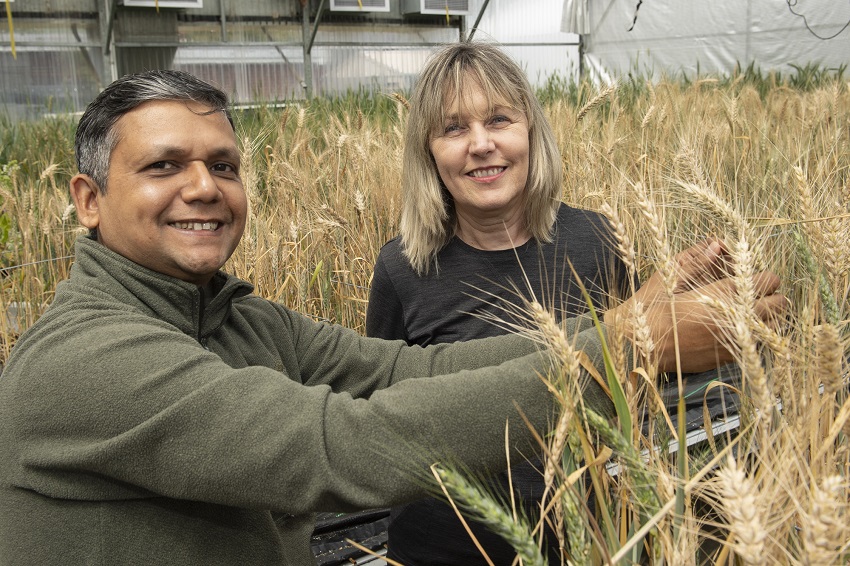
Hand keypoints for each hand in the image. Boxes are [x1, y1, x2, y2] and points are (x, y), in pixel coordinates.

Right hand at [606, 240, 787, 373]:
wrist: (638, 346)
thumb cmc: (651, 309)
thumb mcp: (670, 279)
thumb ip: (698, 263)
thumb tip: (718, 243)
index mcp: (724, 293)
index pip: (768, 281)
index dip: (765, 277)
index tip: (755, 277)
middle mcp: (737, 317)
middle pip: (780, 304)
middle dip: (772, 297)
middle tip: (757, 295)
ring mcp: (736, 340)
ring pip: (773, 327)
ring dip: (767, 318)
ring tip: (750, 314)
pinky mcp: (729, 357)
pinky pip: (756, 344)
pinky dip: (754, 336)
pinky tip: (737, 331)